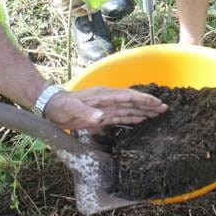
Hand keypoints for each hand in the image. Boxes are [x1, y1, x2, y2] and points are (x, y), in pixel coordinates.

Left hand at [43, 87, 166, 130]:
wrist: (50, 107)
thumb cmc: (61, 106)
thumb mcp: (72, 109)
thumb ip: (86, 113)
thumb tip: (102, 117)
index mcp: (104, 96)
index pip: (128, 97)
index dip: (143, 99)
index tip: (157, 102)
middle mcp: (108, 100)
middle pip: (132, 102)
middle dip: (148, 105)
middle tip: (165, 108)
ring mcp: (106, 108)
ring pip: (129, 109)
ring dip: (143, 111)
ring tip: (158, 113)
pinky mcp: (102, 116)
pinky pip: (121, 116)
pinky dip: (132, 117)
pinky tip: (141, 119)